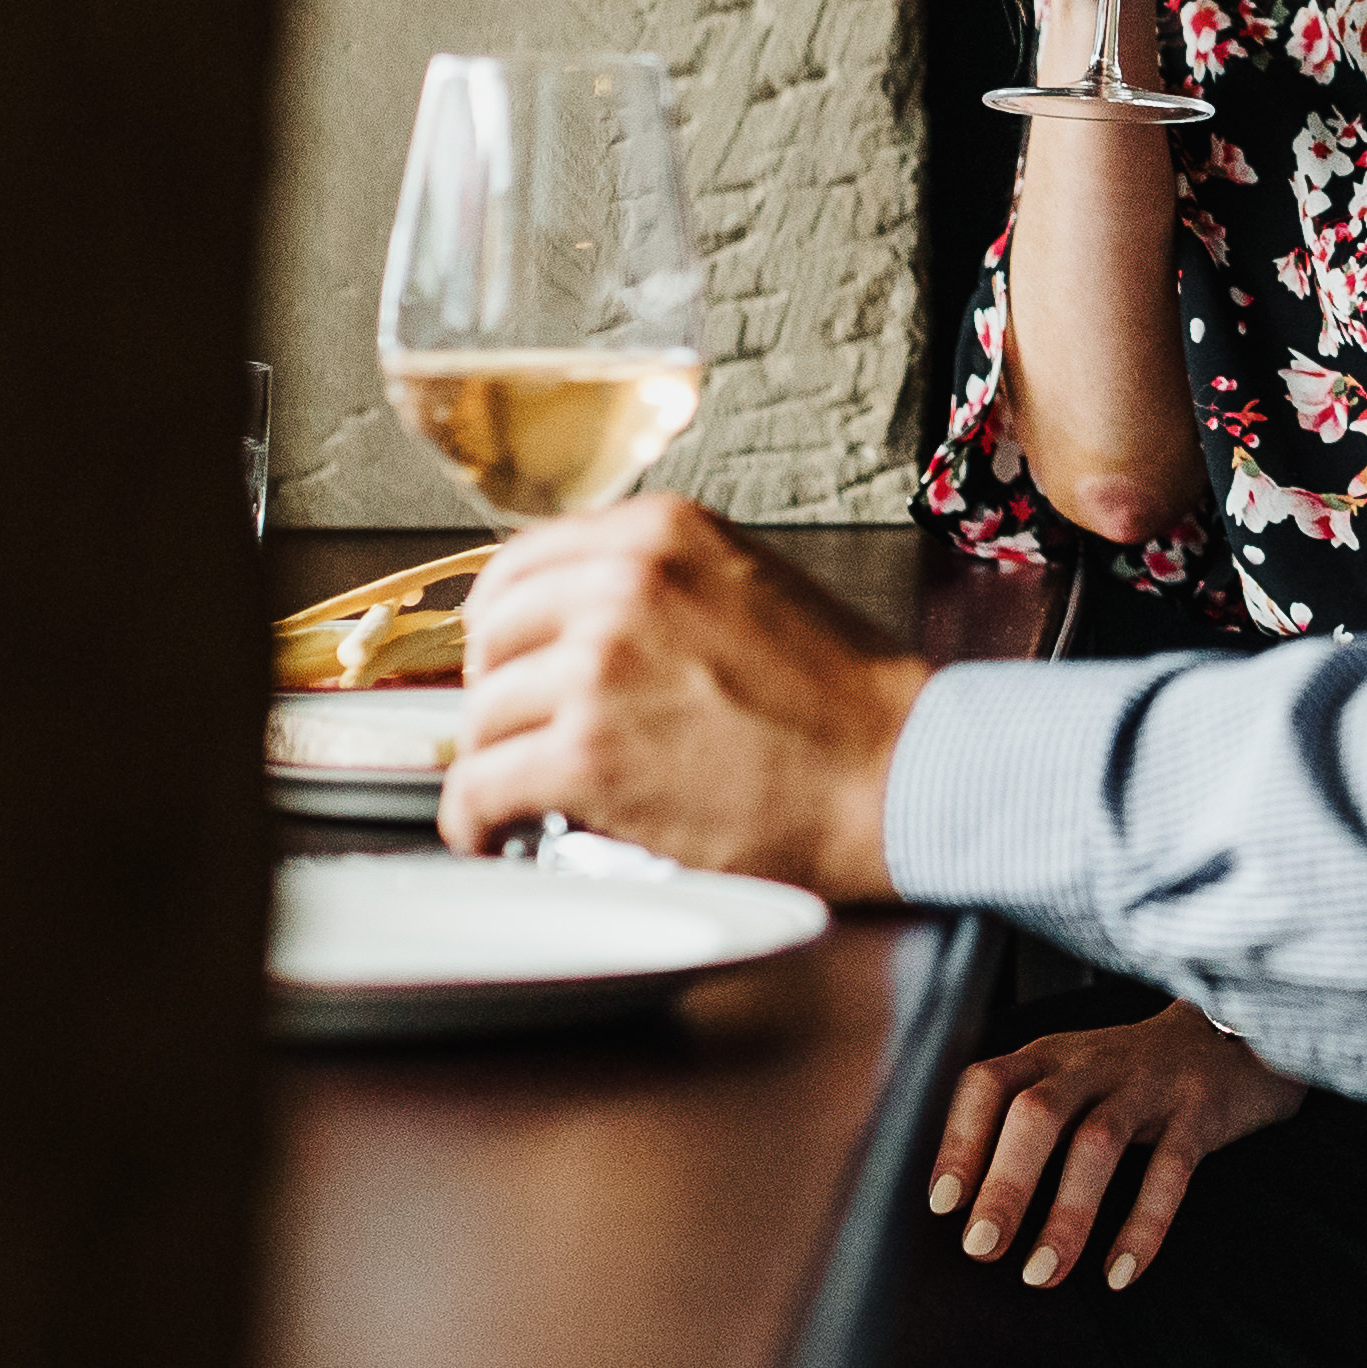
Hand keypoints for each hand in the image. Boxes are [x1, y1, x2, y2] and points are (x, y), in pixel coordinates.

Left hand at [439, 496, 927, 896]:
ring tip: (525, 792)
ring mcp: (600, 667)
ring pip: (483, 716)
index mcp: (662, 534)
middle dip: (499, 692)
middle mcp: (621, 584)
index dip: (505, 624)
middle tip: (523, 731)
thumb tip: (574, 622)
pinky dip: (474, 820)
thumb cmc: (842, 699)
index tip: (507, 659)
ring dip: (498, 761)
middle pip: (493, 638)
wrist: (892, 771)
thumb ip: (660, 583)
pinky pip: (480, 786)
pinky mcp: (588, 754)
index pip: (523, 564)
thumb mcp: (750, 584)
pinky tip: (494, 833)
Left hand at [931, 998, 1309, 1290]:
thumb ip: (1018, 1124)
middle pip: (1037, 1112)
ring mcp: (1148, 1085)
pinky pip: (1170, 1170)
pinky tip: (1120, 1272)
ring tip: (1042, 1273)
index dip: (960, 1141)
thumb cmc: (1128, 1078)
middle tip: (983, 1248)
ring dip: (1067, 1212)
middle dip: (1006, 1182)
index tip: (942, 1204)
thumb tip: (957, 1210)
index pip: (989, 1084)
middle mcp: (1091, 1064)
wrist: (1233, 1039)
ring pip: (1098, 1142)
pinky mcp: (1199, 1112)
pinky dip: (1143, 1224)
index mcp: (1048, 1057)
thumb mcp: (1068, 1080)